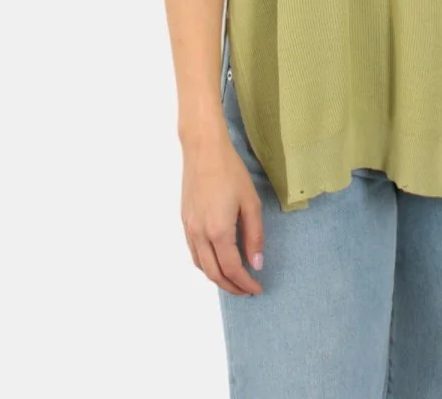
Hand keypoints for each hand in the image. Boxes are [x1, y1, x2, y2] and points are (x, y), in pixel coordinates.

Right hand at [181, 132, 264, 295]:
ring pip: (201, 266)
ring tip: (235, 279)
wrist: (203, 150)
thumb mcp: (250, 202)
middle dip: (231, 287)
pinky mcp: (184, 221)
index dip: (245, 283)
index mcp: (218, 231)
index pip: (232, 269)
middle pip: (214, 273)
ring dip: (217, 278)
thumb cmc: (231, 172)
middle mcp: (199, 234)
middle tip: (247, 290)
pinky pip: (194, 252)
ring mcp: (189, 229)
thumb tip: (256, 263)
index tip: (257, 288)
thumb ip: (254, 235)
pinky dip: (206, 264)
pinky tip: (218, 260)